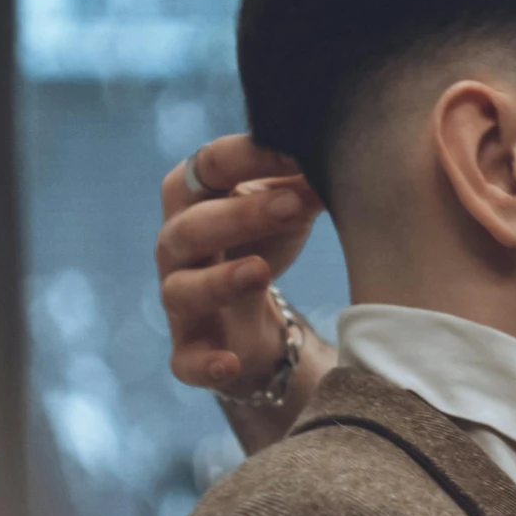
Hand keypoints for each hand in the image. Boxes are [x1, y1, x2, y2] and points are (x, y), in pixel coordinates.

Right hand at [156, 135, 322, 390]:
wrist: (257, 317)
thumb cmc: (268, 241)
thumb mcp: (288, 204)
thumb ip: (303, 179)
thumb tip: (338, 153)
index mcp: (195, 197)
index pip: (208, 166)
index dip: (248, 156)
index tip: (299, 152)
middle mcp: (177, 246)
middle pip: (190, 227)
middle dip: (239, 215)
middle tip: (292, 205)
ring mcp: (180, 300)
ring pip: (180, 290)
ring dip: (218, 281)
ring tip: (261, 272)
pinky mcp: (190, 350)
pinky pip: (184, 361)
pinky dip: (203, 363)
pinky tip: (228, 362)